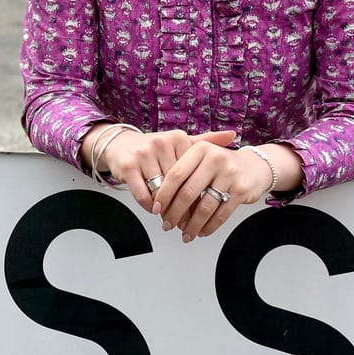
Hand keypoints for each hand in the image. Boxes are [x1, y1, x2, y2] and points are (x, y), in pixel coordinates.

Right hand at [100, 128, 237, 212]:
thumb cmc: (155, 149)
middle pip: (178, 184)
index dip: (198, 192)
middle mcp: (161, 144)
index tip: (201, 207)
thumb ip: (206, 141)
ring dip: (166, 208)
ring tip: (170, 218)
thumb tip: (233, 134)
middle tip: (186, 220)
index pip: (193, 171)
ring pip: (161, 191)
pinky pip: (143, 194)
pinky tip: (154, 210)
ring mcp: (144, 154)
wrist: (120, 145)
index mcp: (178, 139)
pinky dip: (149, 206)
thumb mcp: (180, 143)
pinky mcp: (129, 166)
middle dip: (183, 205)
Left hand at [153, 139, 272, 243]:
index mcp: (200, 149)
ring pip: (204, 207)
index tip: (157, 208)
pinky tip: (203, 231)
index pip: (176, 174)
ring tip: (185, 233)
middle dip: (175, 213)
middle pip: (188, 192)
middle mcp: (215, 159)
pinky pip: (221, 214)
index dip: (164, 194)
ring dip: (192, 225)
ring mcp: (230, 174)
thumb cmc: (221, 165)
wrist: (255, 166)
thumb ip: (182, 171)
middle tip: (167, 225)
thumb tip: (159, 200)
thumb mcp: (202, 158)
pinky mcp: (241, 190)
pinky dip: (210, 226)